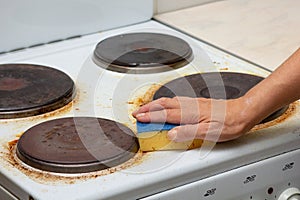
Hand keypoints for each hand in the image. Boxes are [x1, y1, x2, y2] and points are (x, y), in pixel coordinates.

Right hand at [132, 96, 255, 141]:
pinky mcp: (198, 103)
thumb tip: (171, 133)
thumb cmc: (229, 123)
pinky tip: (167, 105)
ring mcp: (194, 103)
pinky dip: (166, 102)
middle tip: (137, 112)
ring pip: (170, 101)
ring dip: (156, 104)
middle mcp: (190, 106)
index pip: (165, 115)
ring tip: (147, 108)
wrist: (243, 112)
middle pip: (164, 104)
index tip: (139, 118)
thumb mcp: (209, 133)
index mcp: (191, 114)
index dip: (150, 116)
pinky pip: (177, 100)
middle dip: (148, 108)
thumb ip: (188, 132)